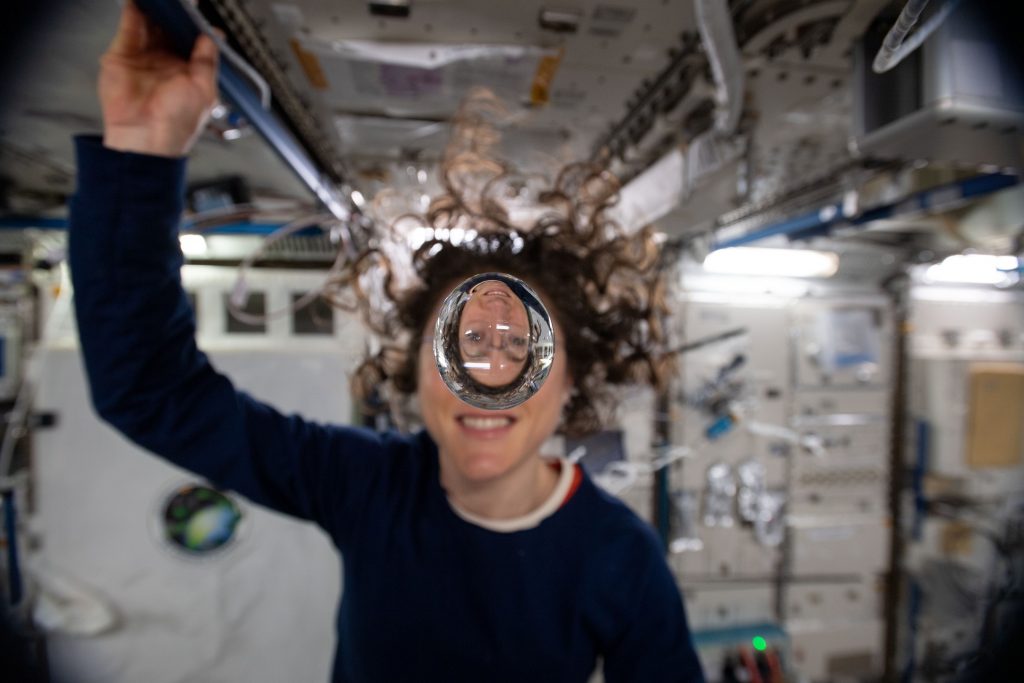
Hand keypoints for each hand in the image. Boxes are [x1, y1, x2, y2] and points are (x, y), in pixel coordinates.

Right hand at [99, 1, 218, 156]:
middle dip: (176, 12)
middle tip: (182, 2)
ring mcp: (144, 57)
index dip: (195, 24)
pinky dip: (134, 11)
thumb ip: (208, 61)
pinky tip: (141, 2)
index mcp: (189, 71)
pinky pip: (129, 27)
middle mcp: (166, 62)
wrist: (145, 138)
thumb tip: (212, 37)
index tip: (198, 10)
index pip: (193, 40)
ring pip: (150, 23)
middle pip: (170, 27)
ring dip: (156, 8)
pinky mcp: (122, 55)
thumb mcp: (204, 90)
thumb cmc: (177, 124)